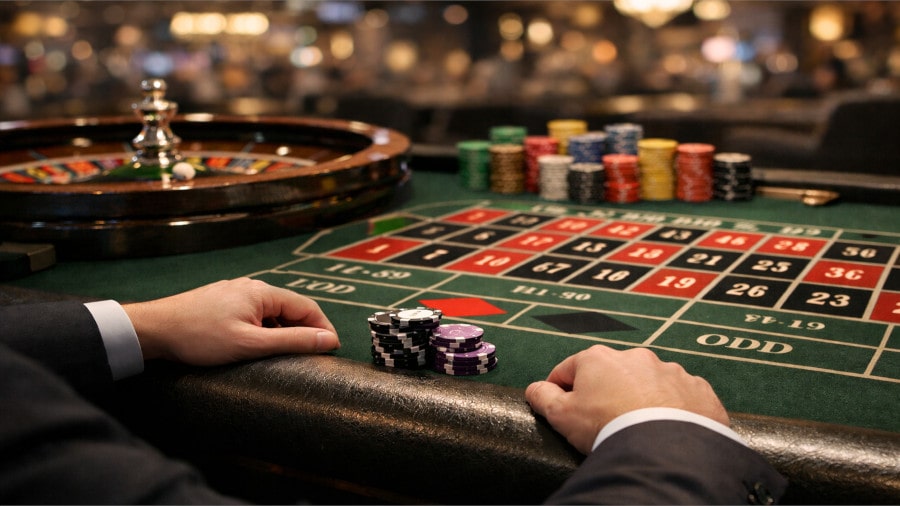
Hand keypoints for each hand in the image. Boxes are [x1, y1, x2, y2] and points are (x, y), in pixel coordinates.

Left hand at [123, 277, 338, 365]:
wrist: (154, 330)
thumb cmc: (199, 337)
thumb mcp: (251, 344)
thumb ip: (292, 341)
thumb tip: (328, 340)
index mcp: (263, 292)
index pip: (308, 308)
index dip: (323, 329)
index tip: (332, 350)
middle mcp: (252, 287)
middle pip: (290, 309)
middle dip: (304, 331)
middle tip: (312, 357)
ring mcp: (235, 294)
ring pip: (271, 313)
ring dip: (283, 332)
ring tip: (286, 356)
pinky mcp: (222, 303)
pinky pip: (254, 315)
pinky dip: (265, 330)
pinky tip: (257, 348)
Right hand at [525, 345, 728, 453]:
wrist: (663, 448)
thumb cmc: (607, 427)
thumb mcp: (561, 415)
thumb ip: (542, 396)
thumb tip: (534, 388)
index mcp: (598, 358)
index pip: (568, 369)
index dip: (560, 389)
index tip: (561, 407)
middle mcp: (635, 357)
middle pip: (611, 374)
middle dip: (605, 393)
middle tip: (603, 422)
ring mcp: (669, 371)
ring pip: (648, 383)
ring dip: (641, 398)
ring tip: (640, 426)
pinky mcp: (697, 389)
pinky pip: (680, 396)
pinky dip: (673, 408)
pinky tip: (667, 428)